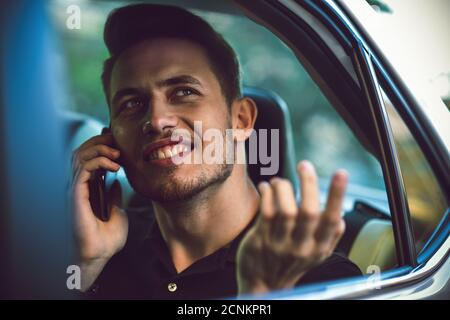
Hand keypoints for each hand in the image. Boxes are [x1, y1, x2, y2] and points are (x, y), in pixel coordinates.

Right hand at [70, 132, 127, 289]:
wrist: (100, 255)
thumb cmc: (107, 239)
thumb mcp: (117, 212)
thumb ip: (114, 196)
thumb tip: (116, 182)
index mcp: (87, 189)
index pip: (87, 158)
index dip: (100, 146)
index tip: (119, 144)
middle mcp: (78, 186)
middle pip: (81, 152)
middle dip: (99, 141)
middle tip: (117, 140)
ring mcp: (75, 189)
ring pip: (79, 156)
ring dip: (99, 148)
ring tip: (117, 153)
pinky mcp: (75, 194)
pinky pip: (83, 169)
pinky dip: (98, 161)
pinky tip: (114, 165)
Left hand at [236, 160, 347, 294]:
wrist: (263, 287)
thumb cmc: (291, 265)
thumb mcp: (316, 256)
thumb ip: (330, 238)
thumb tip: (341, 218)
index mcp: (319, 248)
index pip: (332, 220)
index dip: (337, 195)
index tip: (341, 172)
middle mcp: (301, 247)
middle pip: (308, 211)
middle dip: (308, 183)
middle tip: (305, 165)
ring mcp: (279, 244)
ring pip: (285, 209)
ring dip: (283, 188)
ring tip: (279, 181)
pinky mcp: (260, 240)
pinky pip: (265, 211)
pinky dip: (267, 194)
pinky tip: (266, 187)